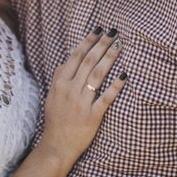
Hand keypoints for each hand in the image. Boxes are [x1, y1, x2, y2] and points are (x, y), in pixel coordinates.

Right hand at [36, 30, 126, 161]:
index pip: (76, 56)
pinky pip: (106, 98)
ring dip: (109, 58)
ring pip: (97, 75)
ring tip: (119, 46)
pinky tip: (124, 75)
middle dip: (101, 45)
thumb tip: (66, 61)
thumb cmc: (55, 120)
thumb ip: (58, 77)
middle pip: (88, 62)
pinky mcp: (92, 116)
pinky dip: (115, 86)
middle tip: (113, 33)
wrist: (57, 146)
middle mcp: (70, 90)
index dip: (88, 42)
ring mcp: (81, 103)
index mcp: (61, 83)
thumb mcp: (51, 95)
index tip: (98, 30)